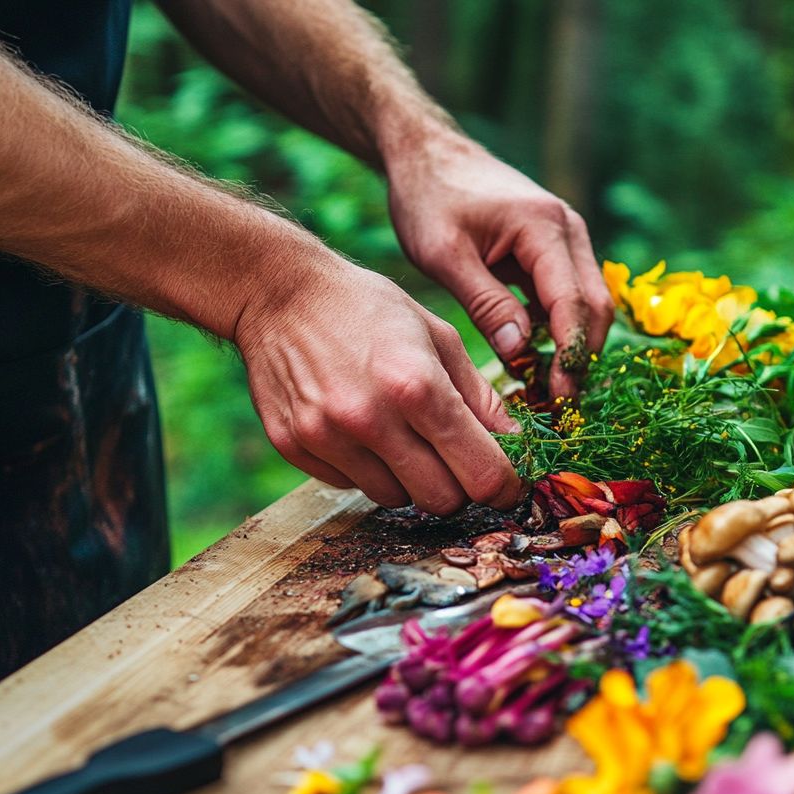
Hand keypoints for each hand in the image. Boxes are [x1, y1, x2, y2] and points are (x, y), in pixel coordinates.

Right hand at [234, 255, 524, 513]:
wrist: (278, 293)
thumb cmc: (368, 308)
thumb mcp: (439, 336)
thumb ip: (480, 397)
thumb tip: (516, 444)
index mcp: (418, 386)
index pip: (482, 473)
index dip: (505, 487)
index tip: (508, 484)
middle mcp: (371, 419)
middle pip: (443, 500)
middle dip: (459, 486)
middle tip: (455, 459)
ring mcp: (328, 437)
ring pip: (397, 500)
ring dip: (411, 479)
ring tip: (401, 435)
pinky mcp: (296, 447)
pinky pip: (352, 486)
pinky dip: (368, 470)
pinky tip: (360, 429)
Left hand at [386, 133, 613, 397]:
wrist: (425, 153)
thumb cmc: (428, 198)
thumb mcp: (446, 254)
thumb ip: (486, 303)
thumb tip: (521, 352)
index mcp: (544, 227)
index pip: (573, 303)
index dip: (570, 356)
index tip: (559, 399)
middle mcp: (568, 229)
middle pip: (595, 307)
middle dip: (581, 358)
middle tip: (558, 405)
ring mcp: (566, 237)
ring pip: (588, 303)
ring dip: (572, 346)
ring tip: (546, 390)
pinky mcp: (553, 249)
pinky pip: (568, 295)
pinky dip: (558, 328)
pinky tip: (533, 359)